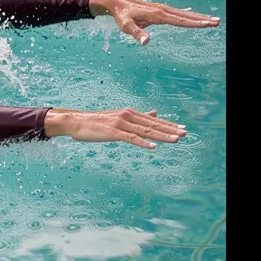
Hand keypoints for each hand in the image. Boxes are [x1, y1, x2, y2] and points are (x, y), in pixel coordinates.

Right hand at [43, 108, 184, 148]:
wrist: (76, 122)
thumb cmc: (96, 122)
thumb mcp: (119, 117)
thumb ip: (138, 117)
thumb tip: (155, 113)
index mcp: (129, 113)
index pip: (153, 120)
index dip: (168, 124)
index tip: (182, 128)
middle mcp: (127, 116)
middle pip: (152, 125)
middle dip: (170, 130)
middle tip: (185, 133)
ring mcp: (120, 124)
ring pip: (145, 131)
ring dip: (161, 136)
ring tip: (176, 140)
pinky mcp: (113, 132)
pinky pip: (131, 138)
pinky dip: (143, 143)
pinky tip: (153, 147)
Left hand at [89, 0, 218, 44]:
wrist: (118, 4)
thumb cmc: (122, 16)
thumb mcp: (126, 26)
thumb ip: (136, 33)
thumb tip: (146, 42)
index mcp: (157, 15)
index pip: (179, 20)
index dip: (193, 23)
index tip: (206, 24)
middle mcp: (163, 10)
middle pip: (186, 16)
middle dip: (201, 19)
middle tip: (217, 22)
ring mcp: (163, 10)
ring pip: (184, 14)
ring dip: (198, 17)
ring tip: (212, 20)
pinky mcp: (161, 11)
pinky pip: (178, 14)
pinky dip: (189, 16)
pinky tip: (197, 16)